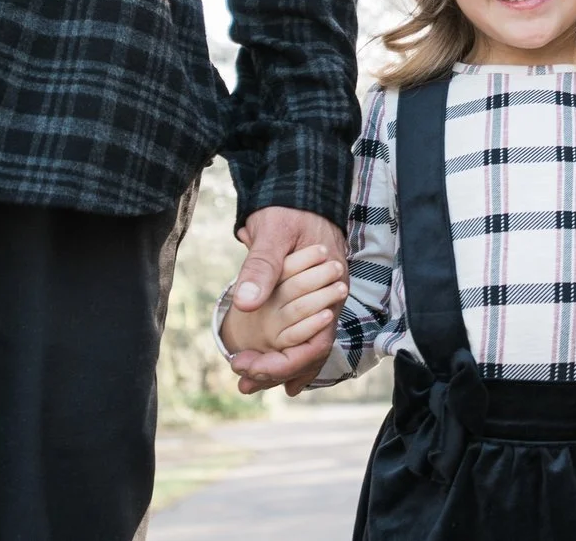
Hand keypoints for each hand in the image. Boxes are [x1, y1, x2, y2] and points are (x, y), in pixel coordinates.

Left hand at [226, 205, 346, 394]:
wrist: (303, 192)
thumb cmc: (289, 209)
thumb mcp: (273, 233)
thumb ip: (262, 267)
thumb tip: (245, 304)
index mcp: (329, 291)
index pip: (312, 346)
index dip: (280, 364)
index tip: (247, 366)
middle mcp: (332, 302)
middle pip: (310, 353)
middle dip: (276, 373)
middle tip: (243, 383)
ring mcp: (323, 302)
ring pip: (306, 346)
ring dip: (279, 366)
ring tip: (248, 381)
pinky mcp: (311, 299)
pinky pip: (303, 334)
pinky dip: (287, 352)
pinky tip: (270, 368)